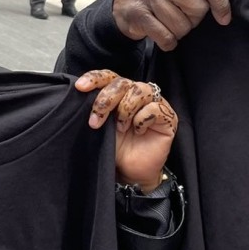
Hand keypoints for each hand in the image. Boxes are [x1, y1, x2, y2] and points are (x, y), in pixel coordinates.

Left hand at [77, 70, 177, 191]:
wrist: (131, 173)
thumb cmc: (116, 148)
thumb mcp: (101, 126)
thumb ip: (97, 108)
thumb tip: (82, 94)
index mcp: (120, 93)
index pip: (108, 76)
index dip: (94, 78)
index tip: (80, 88)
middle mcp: (137, 93)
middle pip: (122, 82)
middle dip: (105, 100)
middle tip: (95, 121)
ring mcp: (154, 103)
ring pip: (139, 90)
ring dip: (125, 110)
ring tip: (120, 129)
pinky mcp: (168, 116)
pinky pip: (154, 108)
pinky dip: (141, 120)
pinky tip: (139, 132)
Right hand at [112, 0, 231, 50]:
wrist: (122, 3)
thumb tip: (223, 9)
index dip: (220, 3)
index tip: (224, 19)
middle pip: (197, 7)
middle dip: (194, 19)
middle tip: (182, 16)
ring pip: (182, 26)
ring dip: (180, 32)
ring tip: (169, 24)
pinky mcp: (136, 13)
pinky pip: (166, 37)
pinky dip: (168, 42)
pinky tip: (162, 35)